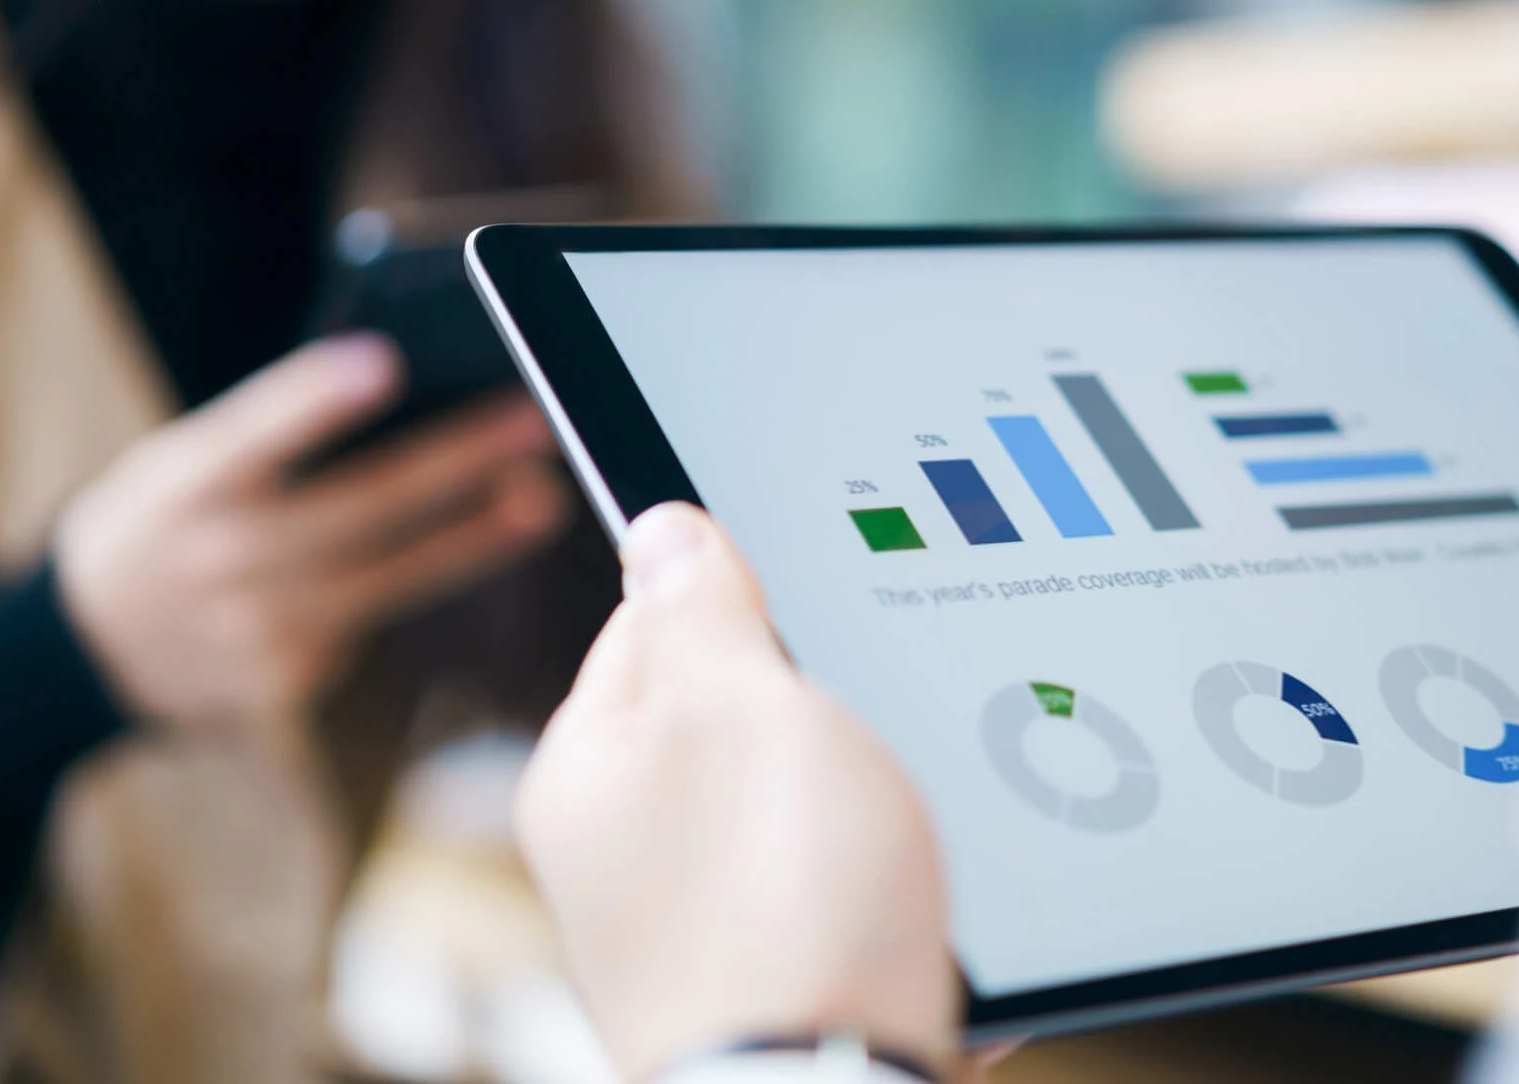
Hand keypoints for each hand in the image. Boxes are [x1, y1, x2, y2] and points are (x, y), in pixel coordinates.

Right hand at [55, 335, 565, 722]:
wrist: (89, 648)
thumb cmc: (166, 518)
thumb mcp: (181, 460)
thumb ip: (268, 433)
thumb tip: (391, 382)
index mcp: (183, 484)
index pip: (252, 433)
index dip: (317, 399)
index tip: (385, 360)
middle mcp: (217, 561)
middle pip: (356, 509)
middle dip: (456, 466)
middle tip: (533, 426)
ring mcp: (253, 633)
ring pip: (387, 578)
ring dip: (473, 538)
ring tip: (541, 500)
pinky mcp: (286, 681)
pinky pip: (367, 621)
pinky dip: (412, 583)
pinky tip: (456, 548)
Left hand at [514, 503, 957, 1081]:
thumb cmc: (777, 901)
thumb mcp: (739, 706)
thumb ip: (701, 609)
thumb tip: (662, 526)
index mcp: (590, 771)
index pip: (651, 623)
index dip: (743, 591)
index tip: (816, 589)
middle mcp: (627, 858)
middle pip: (736, 722)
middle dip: (823, 708)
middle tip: (875, 719)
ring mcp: (698, 932)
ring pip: (803, 816)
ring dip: (869, 809)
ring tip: (904, 830)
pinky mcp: (774, 991)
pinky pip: (843, 906)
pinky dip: (889, 899)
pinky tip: (928, 906)